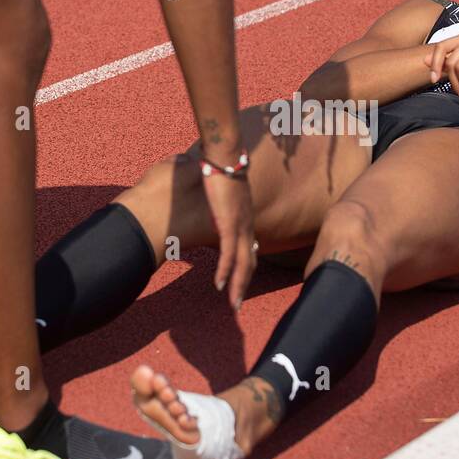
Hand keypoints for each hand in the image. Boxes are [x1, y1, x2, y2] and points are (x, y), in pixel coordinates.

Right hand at [200, 160, 257, 309]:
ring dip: (237, 286)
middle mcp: (247, 224)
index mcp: (245, 217)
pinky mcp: (229, 222)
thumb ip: (217, 197)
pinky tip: (220, 285)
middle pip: (249, 262)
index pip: (249, 249)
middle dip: (243, 285)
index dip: (245, 267)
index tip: (240, 281)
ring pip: (242, 263)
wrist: (224, 153)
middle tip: (238, 304)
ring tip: (233, 305)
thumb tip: (209, 197)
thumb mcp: (221, 187)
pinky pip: (228, 253)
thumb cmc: (220, 165)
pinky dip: (225, 271)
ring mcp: (240, 224)